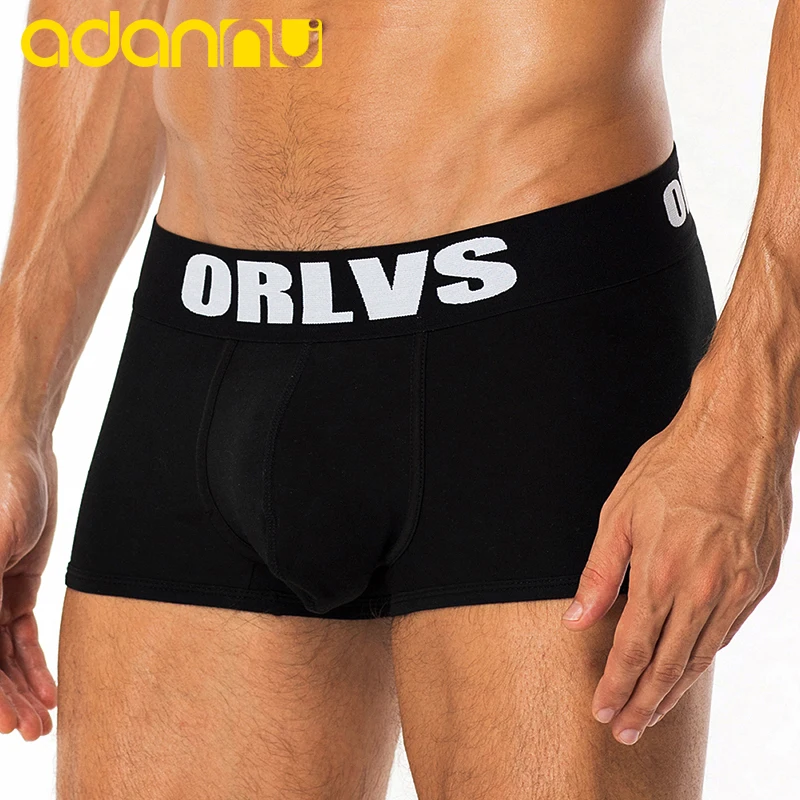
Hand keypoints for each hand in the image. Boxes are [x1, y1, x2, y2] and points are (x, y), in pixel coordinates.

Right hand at [0, 428, 58, 740]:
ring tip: (43, 723)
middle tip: (31, 731)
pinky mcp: (11, 590)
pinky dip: (32, 663)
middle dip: (5, 699)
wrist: (23, 456)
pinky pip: (18, 636)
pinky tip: (49, 689)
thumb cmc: (3, 492)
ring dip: (21, 689)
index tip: (3, 723)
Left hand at [561, 365, 792, 745]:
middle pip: (668, 664)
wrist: (737, 436)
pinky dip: (705, 658)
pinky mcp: (759, 581)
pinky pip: (728, 633)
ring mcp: (737, 588)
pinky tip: (690, 669)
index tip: (602, 710)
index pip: (632, 648)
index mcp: (662, 573)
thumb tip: (577, 617)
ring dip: (674, 689)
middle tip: (626, 731)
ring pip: (701, 656)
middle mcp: (703, 590)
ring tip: (654, 713)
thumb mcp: (619, 512)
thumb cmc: (673, 466)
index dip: (615, 684)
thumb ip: (599, 572)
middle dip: (643, 703)